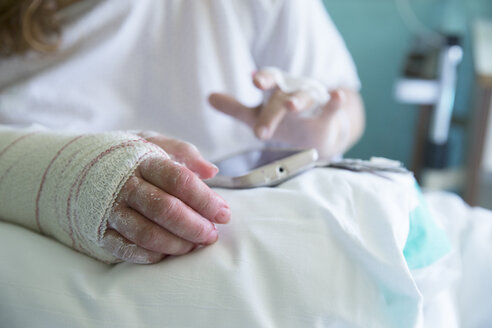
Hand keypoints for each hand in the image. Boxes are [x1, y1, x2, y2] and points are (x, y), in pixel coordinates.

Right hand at [101, 134, 230, 263]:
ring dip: (176, 244)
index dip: (205, 199)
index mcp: (143, 161)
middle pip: (166, 209)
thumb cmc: (121, 158)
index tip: (224, 213)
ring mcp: (109, 210)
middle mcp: (125, 185)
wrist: (68, 170)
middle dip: (194, 225)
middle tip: (211, 235)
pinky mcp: (99, 231)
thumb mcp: (150, 142)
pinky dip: (150, 255)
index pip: (180, 180)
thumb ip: (182, 152)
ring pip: (147, 233)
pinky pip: (126, 249)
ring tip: (193, 246)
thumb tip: (213, 171)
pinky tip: (167, 254)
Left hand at [209, 70, 348, 158]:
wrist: (316, 132)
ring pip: (304, 99)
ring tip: (291, 106)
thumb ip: (235, 108)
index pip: (268, 80)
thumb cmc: (283, 119)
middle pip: (280, 99)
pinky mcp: (327, 115)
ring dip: (298, 101)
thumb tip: (209, 97)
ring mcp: (311, 102)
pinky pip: (332, 106)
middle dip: (271, 113)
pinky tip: (337, 96)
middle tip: (260, 131)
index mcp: (276, 90)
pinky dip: (335, 101)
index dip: (263, 80)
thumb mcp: (257, 115)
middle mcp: (292, 92)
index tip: (254, 81)